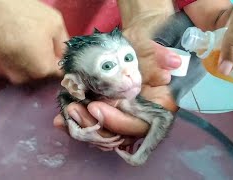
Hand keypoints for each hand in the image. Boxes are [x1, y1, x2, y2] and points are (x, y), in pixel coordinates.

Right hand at [0, 0, 68, 83]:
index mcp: (42, 69)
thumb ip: (64, 45)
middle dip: (47, 61)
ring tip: (27, 40)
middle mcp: (24, 78)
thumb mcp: (54, 23)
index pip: (60, 76)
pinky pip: (13, 67)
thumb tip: (66, 57)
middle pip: (43, 75)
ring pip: (27, 72)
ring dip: (31, 61)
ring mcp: (6, 74)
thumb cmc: (20, 11)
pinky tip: (14, 42)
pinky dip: (16, 58)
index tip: (64, 57)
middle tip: (44, 43)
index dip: (64, 66)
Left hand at [54, 32, 179, 149]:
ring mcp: (122, 118)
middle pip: (119, 136)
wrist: (128, 48)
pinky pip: (93, 128)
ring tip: (67, 111)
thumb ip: (161, 56)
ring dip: (83, 127)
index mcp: (156, 107)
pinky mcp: (106, 116)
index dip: (119, 122)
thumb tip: (172, 64)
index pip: (140, 125)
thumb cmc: (142, 48)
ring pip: (103, 135)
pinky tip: (60, 120)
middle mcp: (139, 118)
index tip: (96, 107)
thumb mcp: (150, 48)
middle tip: (74, 109)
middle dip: (95, 126)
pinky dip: (77, 126)